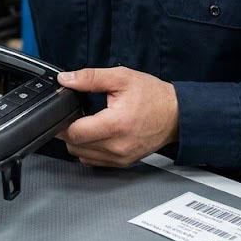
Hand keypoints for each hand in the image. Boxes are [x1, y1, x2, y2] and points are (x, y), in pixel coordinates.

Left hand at [56, 67, 179, 166]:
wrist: (177, 115)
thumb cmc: (153, 96)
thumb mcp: (121, 78)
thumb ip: (90, 78)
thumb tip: (66, 79)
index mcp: (115, 125)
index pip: (75, 133)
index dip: (63, 122)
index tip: (63, 111)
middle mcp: (117, 146)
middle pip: (75, 146)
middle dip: (69, 130)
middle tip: (75, 114)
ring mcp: (120, 157)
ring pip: (82, 155)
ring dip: (78, 141)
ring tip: (87, 123)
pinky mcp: (123, 162)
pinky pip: (94, 161)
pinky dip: (89, 149)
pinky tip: (96, 134)